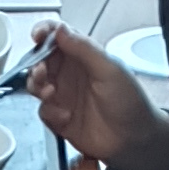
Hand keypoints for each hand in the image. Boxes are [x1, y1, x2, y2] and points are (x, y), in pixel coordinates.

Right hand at [24, 20, 168, 169]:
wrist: (133, 140)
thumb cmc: (129, 102)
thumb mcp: (109, 69)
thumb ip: (84, 48)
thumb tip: (61, 30)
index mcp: (83, 55)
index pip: (58, 36)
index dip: (45, 31)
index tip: (37, 36)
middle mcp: (70, 73)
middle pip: (41, 60)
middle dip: (36, 64)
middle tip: (42, 72)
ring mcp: (64, 96)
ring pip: (36, 84)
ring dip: (37, 87)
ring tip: (50, 93)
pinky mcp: (59, 118)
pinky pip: (43, 111)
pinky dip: (50, 113)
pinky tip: (66, 116)